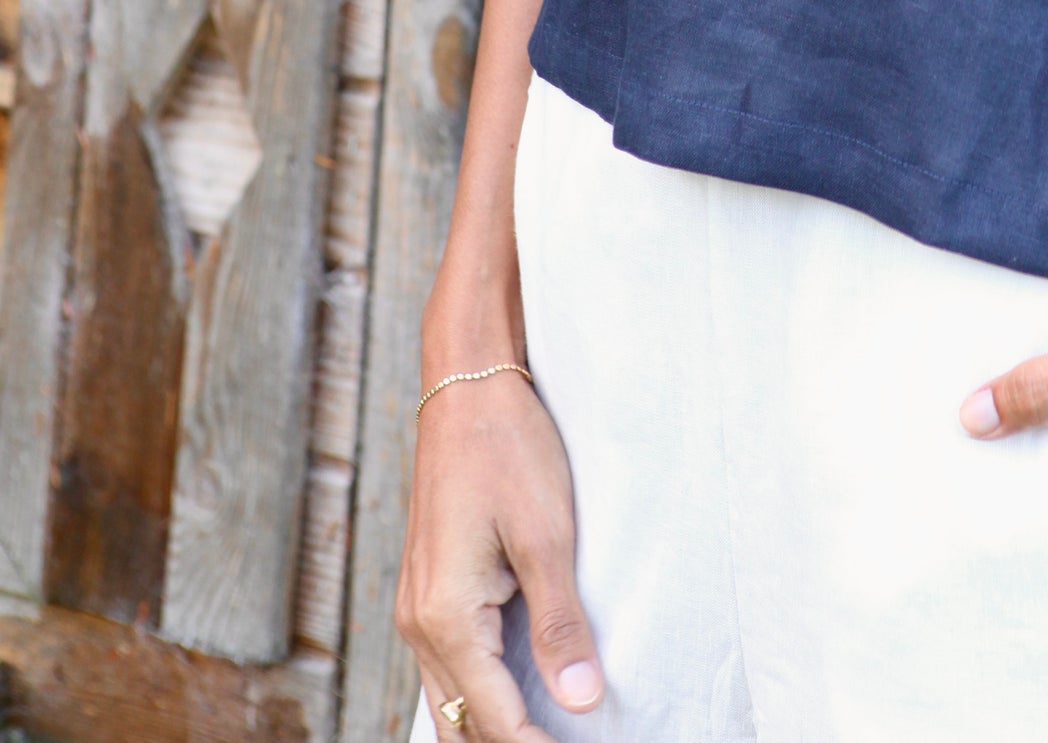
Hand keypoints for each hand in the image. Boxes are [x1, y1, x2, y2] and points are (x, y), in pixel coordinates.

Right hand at [397, 369, 603, 740]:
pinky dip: (479, 693)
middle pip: (460, 724)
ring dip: (492, 725)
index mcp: (446, 617)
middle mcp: (419, 623)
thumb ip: (561, 624)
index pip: (495, 721)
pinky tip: (517, 695)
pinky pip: (447, 666)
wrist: (467, 386)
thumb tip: (582, 701)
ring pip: (448, 700)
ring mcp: (417, 607)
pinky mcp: (428, 589)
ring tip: (546, 734)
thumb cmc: (508, 449)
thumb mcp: (547, 535)